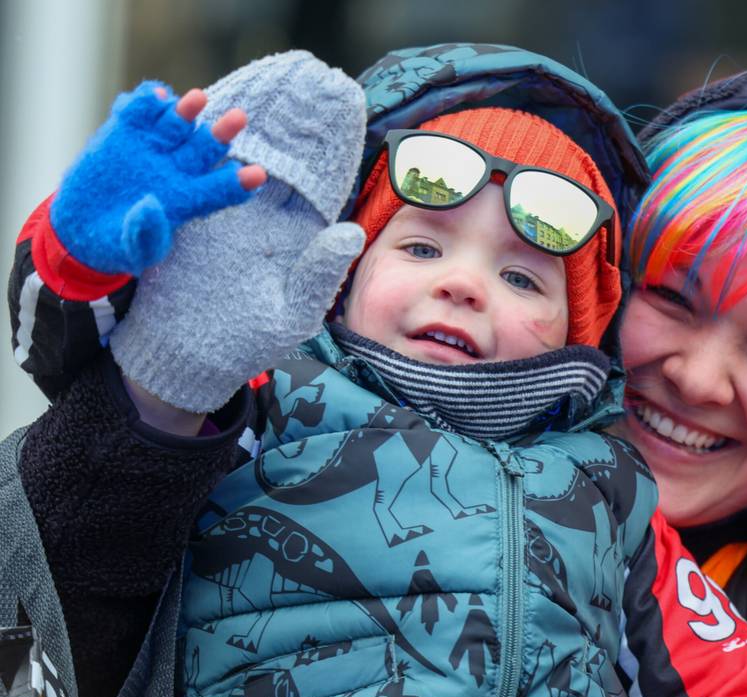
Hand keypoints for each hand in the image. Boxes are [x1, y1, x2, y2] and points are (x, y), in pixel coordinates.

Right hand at [50, 81, 265, 274]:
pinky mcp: (124, 132)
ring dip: (188, 110)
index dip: (236, 183)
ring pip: (177, 124)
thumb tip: (153, 207)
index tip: (258, 175)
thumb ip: (145, 234)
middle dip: (222, 133)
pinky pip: (140, 112)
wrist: (82, 225)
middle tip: (239, 117)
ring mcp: (151, 148)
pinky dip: (147, 102)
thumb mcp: (132, 250)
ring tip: (199, 98)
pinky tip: (157, 96)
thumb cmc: (117, 245)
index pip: (218, 190)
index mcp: (186, 201)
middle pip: (205, 149)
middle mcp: (175, 170)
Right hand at [107, 51, 366, 412]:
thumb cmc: (250, 342)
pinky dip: (202, 144)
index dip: (330, 152)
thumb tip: (350, 232)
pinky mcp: (191, 215)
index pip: (317, 187)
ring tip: (253, 94)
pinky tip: (207, 115)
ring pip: (238, 159)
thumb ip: (320, 273)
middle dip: (293, 126)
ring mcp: (226, 215)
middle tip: (307, 86)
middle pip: (281, 163)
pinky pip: (200, 172)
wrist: (192, 356)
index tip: (347, 115)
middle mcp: (264, 220)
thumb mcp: (293, 311)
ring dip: (243, 126)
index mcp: (295, 239)